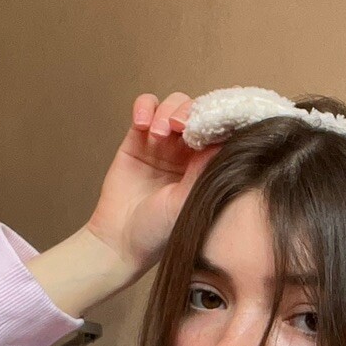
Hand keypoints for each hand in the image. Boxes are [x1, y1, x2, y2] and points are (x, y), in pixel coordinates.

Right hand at [86, 91, 219, 274]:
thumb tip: (224, 141)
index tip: (213, 122)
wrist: (121, 240)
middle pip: (197, 112)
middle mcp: (187, 151)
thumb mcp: (186, 202)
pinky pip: (145, 107)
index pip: (219, 131)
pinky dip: (145, 107)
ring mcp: (163, 143)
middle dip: (190, 113)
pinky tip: (142, 124)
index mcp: (206, 166)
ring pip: (173, 105)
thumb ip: (203, 171)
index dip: (217, 120)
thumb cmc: (158, 230)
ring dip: (167, 110)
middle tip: (181, 126)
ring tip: (158, 132)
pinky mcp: (137, 138)